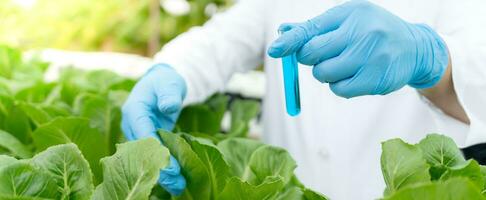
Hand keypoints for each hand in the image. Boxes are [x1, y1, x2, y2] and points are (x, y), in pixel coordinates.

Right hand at [121, 64, 186, 194]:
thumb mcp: (169, 83)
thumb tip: (168, 107)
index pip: (143, 134)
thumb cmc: (165, 81)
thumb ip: (169, 94)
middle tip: (176, 183)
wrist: (162, 82)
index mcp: (134, 110)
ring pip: (146, 157)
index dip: (155, 152)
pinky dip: (163, 167)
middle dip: (159, 168)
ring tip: (178, 186)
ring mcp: (137, 133)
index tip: (170, 167)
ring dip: (161, 172)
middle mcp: (132, 124)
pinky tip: (175, 181)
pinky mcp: (146, 139)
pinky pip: (152, 156)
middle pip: (142, 151)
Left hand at [268, 0, 448, 97]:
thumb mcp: (347, 20)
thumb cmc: (371, 31)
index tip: (273, 50)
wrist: (414, 48)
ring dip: (326, 73)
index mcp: (351, 14)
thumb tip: (283, 32)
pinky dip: (339, 85)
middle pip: (313, 54)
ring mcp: (371, 57)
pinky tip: (354, 75)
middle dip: (310, 58)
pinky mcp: (376, 80)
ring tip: (345, 63)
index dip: (290, 42)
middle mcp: (362, 33)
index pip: (312, 29)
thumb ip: (315, 28)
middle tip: (324, 55)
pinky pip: (340, 89)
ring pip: (324, 74)